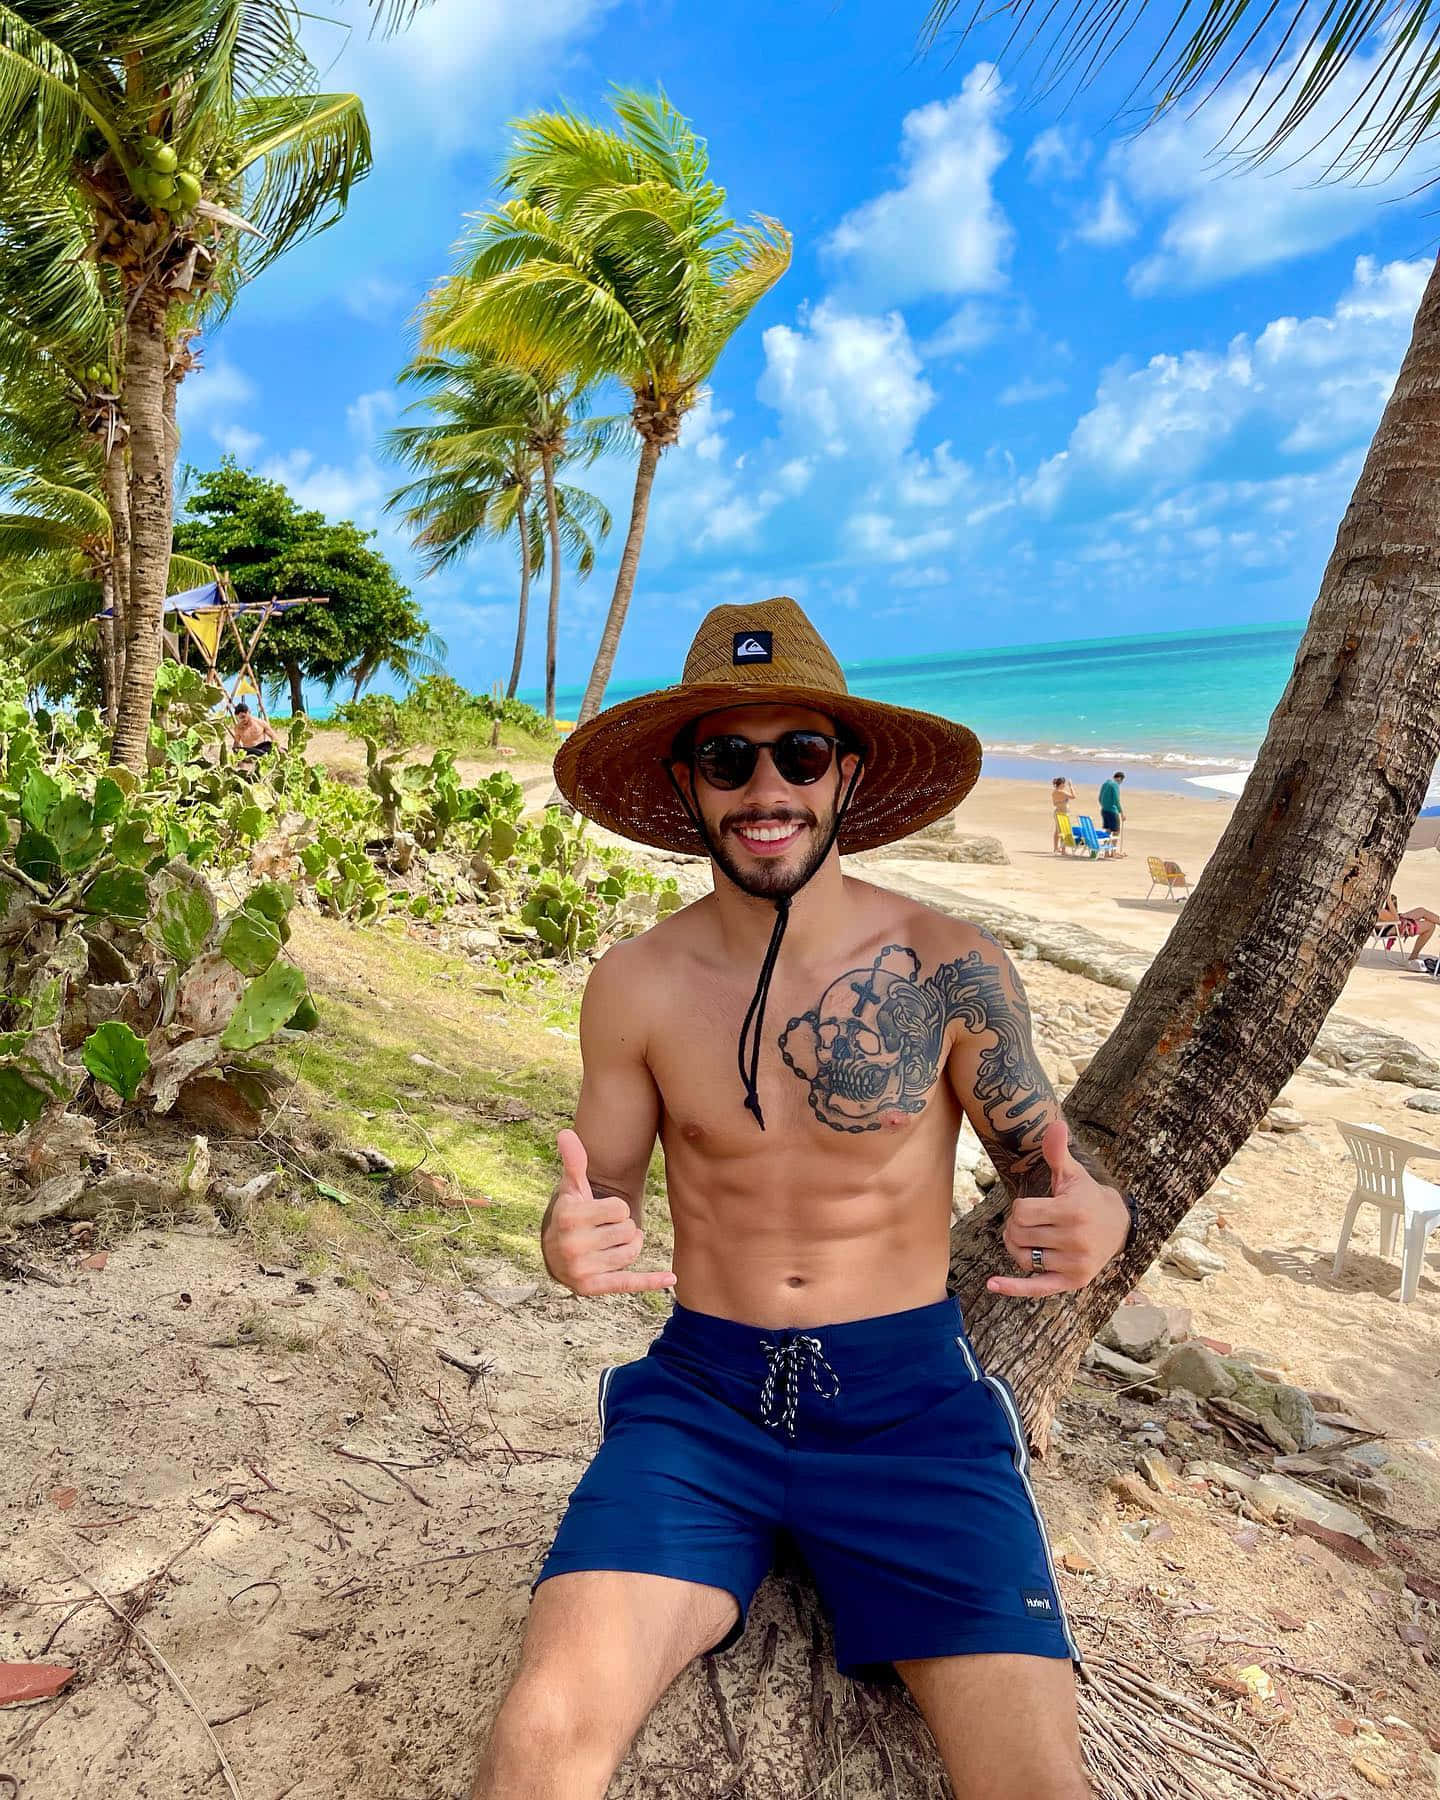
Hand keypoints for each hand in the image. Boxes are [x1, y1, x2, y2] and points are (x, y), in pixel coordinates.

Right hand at [543, 1129, 676, 1297]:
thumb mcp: (572, 1189)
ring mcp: (581, 1269)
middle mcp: (572, 1245)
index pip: (621, 1208)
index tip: (602, 1213)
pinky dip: (649, 1281)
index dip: (616, 1209)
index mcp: (568, 1217)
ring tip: (610, 1244)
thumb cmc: (571, 1215)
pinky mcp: (592, 1288)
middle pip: (628, 1230)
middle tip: (604, 1230)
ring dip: (628, 1246)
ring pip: (631, 1252)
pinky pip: (626, 1283)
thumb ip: (574, 1161)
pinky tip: (671, 1278)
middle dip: (622, 1228)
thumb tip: (566, 1132)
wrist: (555, 1253)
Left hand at [988, 1120, 1129, 1298]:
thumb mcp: (1072, 1174)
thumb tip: (1055, 1123)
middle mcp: (1075, 1239)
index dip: (1020, 1208)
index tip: (1034, 1207)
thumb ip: (1057, 1152)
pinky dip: (1013, 1287)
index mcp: (1072, 1211)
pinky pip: (1036, 1288)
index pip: (1020, 1212)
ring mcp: (1075, 1263)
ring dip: (1018, 1248)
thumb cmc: (1086, 1197)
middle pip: (1018, 1235)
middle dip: (1017, 1227)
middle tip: (1032, 1223)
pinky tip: (992, 1284)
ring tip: (1030, 1239)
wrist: (1118, 1226)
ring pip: (1023, 1258)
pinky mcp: (1073, 1282)